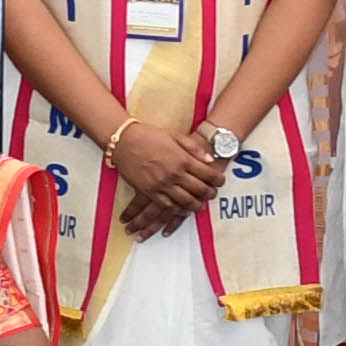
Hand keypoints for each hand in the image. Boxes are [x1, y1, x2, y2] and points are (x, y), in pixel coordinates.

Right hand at [106, 119, 219, 238]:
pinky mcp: (150, 192)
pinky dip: (177, 210)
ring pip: (185, 201)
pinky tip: (182, 210)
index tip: (220, 181)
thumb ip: (194, 149)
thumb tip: (209, 161)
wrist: (124, 141)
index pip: (207, 173)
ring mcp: (162, 185)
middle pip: (199, 190)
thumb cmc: (150, 135)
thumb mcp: (175, 136)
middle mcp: (174, 174)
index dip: (217, 179)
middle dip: (209, 193)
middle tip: (212, 194)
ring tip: (200, 206)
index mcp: (182, 159)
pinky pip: (167, 206)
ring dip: (195, 205)